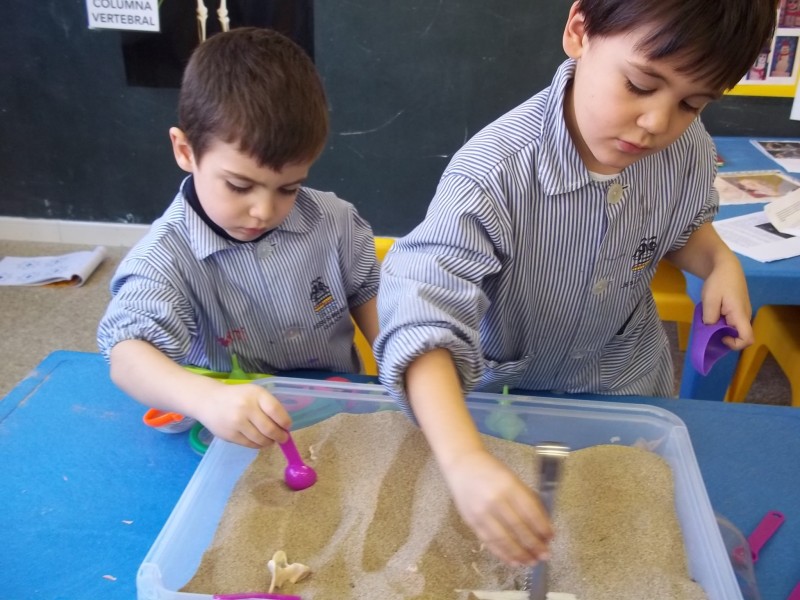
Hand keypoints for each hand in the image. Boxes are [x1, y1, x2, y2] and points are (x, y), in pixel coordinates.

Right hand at [194, 383, 291, 447]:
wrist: (208, 401)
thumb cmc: (237, 396)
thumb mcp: (254, 393)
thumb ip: (269, 405)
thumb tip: (284, 426)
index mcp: (256, 394)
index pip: (276, 411)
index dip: (285, 422)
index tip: (287, 426)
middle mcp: (246, 408)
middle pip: (270, 429)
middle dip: (280, 436)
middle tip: (283, 438)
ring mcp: (237, 423)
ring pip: (261, 439)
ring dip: (270, 442)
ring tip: (271, 440)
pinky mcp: (230, 435)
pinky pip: (250, 444)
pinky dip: (259, 445)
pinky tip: (260, 441)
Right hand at [443, 448, 552, 565]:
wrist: (462, 465)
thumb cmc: (490, 470)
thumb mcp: (512, 478)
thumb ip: (526, 498)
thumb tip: (542, 523)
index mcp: (509, 486)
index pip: (530, 512)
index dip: (542, 528)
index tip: (551, 537)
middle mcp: (495, 500)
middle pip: (519, 528)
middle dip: (534, 545)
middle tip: (545, 554)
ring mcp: (482, 513)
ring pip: (504, 539)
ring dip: (520, 554)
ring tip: (531, 561)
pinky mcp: (472, 522)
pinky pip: (489, 542)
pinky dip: (502, 554)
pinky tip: (513, 561)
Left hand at [701, 259, 753, 350]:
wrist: (726, 266)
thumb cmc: (719, 282)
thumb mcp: (710, 299)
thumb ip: (710, 317)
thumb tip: (710, 329)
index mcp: (740, 315)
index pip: (747, 339)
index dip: (734, 344)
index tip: (720, 337)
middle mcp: (745, 316)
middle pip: (739, 336)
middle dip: (723, 336)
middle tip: (708, 327)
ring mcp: (742, 313)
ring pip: (733, 329)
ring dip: (720, 328)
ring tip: (708, 318)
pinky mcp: (737, 310)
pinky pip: (731, 322)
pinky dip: (721, 322)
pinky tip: (711, 314)